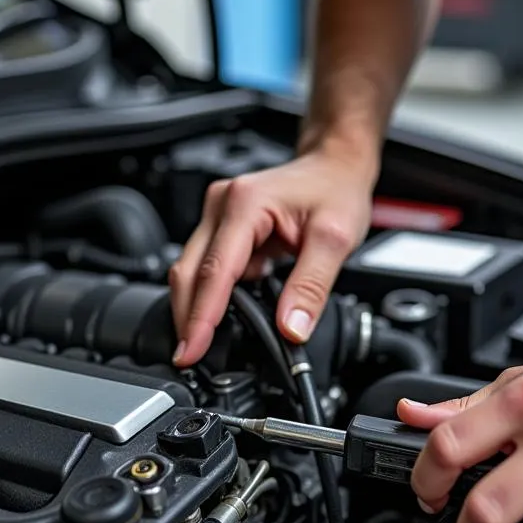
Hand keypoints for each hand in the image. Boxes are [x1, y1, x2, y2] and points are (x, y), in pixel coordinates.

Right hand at [169, 150, 374, 366]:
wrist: (334, 165)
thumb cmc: (335, 189)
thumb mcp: (335, 239)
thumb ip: (312, 287)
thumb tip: (291, 328)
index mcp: (245, 204)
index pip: (214, 271)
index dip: (201, 317)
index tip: (193, 349)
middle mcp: (222, 205)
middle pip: (189, 272)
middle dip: (187, 318)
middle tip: (190, 357)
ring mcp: (217, 214)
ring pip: (190, 270)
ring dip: (193, 308)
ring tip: (201, 345)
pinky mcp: (221, 226)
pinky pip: (205, 266)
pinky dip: (207, 294)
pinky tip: (217, 318)